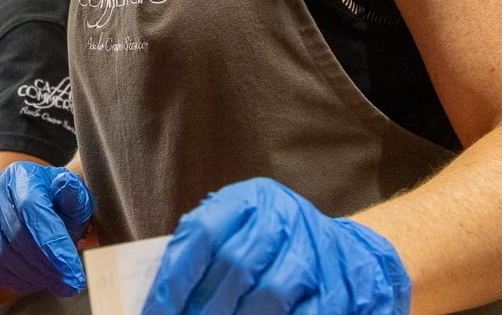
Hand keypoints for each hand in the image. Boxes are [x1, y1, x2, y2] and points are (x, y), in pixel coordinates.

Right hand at [0, 161, 93, 296]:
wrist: (39, 203)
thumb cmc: (61, 203)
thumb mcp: (75, 195)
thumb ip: (74, 195)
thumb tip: (65, 184)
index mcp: (22, 177)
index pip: (33, 210)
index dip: (54, 245)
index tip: (74, 274)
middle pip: (16, 235)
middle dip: (46, 265)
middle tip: (69, 283)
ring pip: (1, 253)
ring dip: (31, 275)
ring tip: (55, 282)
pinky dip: (10, 279)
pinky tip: (31, 282)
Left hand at [139, 178, 408, 314]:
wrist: (344, 253)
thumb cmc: (273, 243)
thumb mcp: (238, 229)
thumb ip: (203, 252)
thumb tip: (160, 300)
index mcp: (249, 198)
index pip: (202, 233)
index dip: (175, 278)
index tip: (158, 313)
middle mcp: (283, 216)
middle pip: (234, 265)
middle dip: (203, 308)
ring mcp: (314, 249)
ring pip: (268, 293)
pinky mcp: (339, 284)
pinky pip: (304, 314)